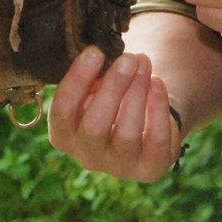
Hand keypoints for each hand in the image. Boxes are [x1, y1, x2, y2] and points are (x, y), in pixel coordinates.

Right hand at [48, 46, 180, 182]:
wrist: (140, 122)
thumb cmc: (108, 96)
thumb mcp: (92, 86)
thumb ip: (92, 76)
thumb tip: (104, 58)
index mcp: (64, 134)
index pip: (63, 110)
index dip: (77, 80)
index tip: (95, 52)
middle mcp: (86, 156)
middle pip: (94, 126)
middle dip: (112, 87)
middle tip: (127, 58)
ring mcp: (118, 167)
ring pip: (127, 133)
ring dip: (137, 92)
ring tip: (143, 62)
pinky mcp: (149, 169)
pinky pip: (156, 141)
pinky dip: (158, 109)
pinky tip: (157, 82)